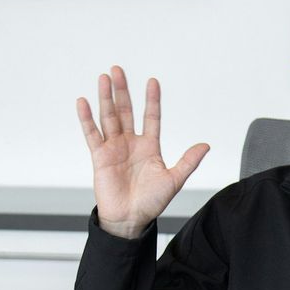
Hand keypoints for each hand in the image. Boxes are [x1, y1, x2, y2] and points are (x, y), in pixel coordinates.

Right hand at [76, 66, 209, 238]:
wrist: (130, 219)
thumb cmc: (151, 202)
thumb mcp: (174, 180)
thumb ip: (188, 161)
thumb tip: (205, 145)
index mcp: (149, 146)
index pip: (151, 117)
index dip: (152, 100)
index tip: (153, 82)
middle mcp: (130, 143)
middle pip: (125, 110)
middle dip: (122, 90)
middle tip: (118, 70)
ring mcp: (114, 148)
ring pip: (109, 117)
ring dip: (105, 98)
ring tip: (103, 78)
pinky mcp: (99, 157)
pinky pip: (92, 134)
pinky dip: (87, 118)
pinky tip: (84, 102)